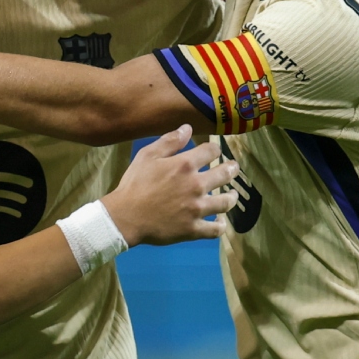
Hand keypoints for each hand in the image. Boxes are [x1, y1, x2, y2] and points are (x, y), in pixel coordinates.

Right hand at [102, 126, 240, 245]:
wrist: (125, 217)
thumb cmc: (134, 185)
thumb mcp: (147, 156)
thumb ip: (169, 141)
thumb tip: (188, 128)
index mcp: (185, 165)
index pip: (211, 151)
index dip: (214, 150)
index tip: (214, 152)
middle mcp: (196, 185)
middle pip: (225, 174)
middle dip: (232, 169)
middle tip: (234, 168)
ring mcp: (197, 209)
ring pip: (225, 202)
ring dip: (232, 197)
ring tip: (233, 195)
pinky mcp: (193, 229)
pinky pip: (214, 230)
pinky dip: (220, 226)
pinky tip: (221, 223)